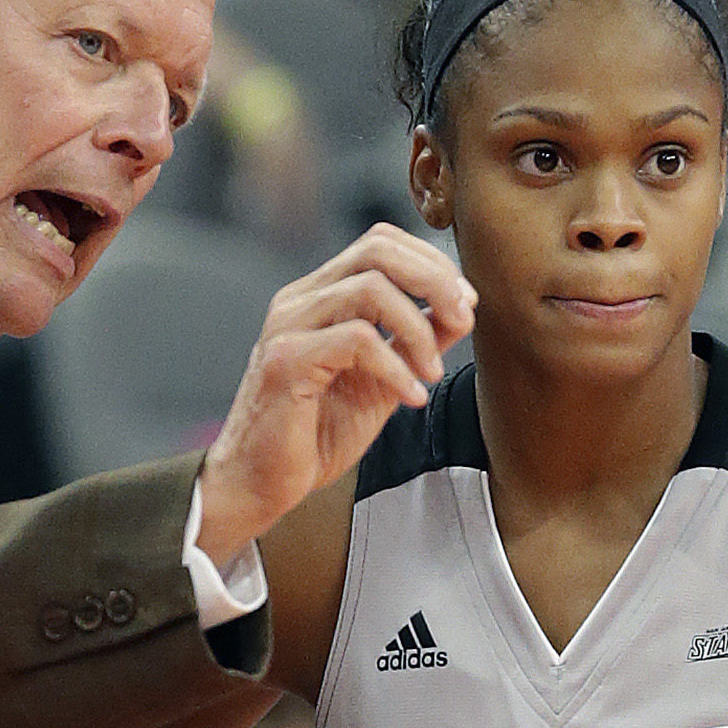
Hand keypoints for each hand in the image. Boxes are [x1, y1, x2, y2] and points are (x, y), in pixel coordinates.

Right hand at [196, 225, 474, 565]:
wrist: (261, 484)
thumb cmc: (316, 435)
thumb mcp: (383, 380)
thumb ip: (416, 342)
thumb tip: (463, 308)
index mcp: (319, 296)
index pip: (380, 243)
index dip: (432, 263)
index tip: (466, 304)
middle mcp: (300, 300)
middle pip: (378, 250)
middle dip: (434, 280)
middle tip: (463, 319)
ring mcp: (288, 326)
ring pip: (371, 288)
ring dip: (418, 328)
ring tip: (432, 372)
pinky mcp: (286, 361)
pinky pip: (358, 340)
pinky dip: (396, 367)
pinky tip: (410, 398)